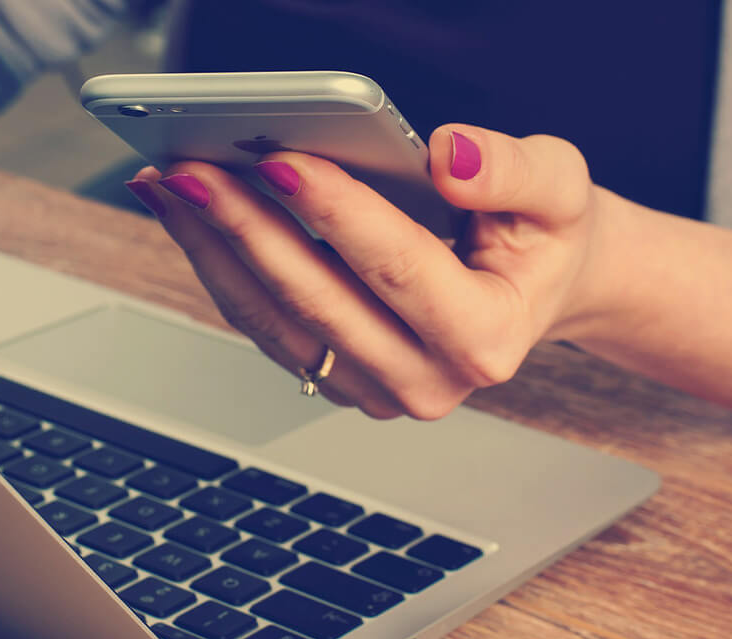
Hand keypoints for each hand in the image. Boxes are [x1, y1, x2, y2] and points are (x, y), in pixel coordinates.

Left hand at [126, 125, 604, 418]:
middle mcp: (426, 380)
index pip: (398, 269)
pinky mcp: (336, 377)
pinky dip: (221, 267)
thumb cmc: (541, 239)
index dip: (336, 213)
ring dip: (215, 250)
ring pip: (274, 321)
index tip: (280, 160)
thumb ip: (513, 171)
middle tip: (193, 170)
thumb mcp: (559, 190)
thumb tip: (447, 158)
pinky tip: (192, 217)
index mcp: (486, 338)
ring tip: (172, 187)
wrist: (531, 288)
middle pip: (317, 301)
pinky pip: (264, 326)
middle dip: (247, 228)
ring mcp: (374, 388)